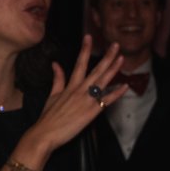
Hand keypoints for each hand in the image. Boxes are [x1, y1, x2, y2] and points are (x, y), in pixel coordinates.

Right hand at [22, 35, 133, 154]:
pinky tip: (124, 86)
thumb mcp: (51, 95)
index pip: (79, 63)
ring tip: (121, 58)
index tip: (89, 37)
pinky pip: (106, 100)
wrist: (45, 133)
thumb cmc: (48, 117)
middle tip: (115, 45)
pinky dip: (116, 93)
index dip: (85, 49)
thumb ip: (57, 79)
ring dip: (113, 69)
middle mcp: (79, 90)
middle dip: (107, 56)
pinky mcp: (91, 112)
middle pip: (96, 69)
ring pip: (102, 81)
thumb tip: (55, 64)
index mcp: (70, 86)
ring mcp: (86, 100)